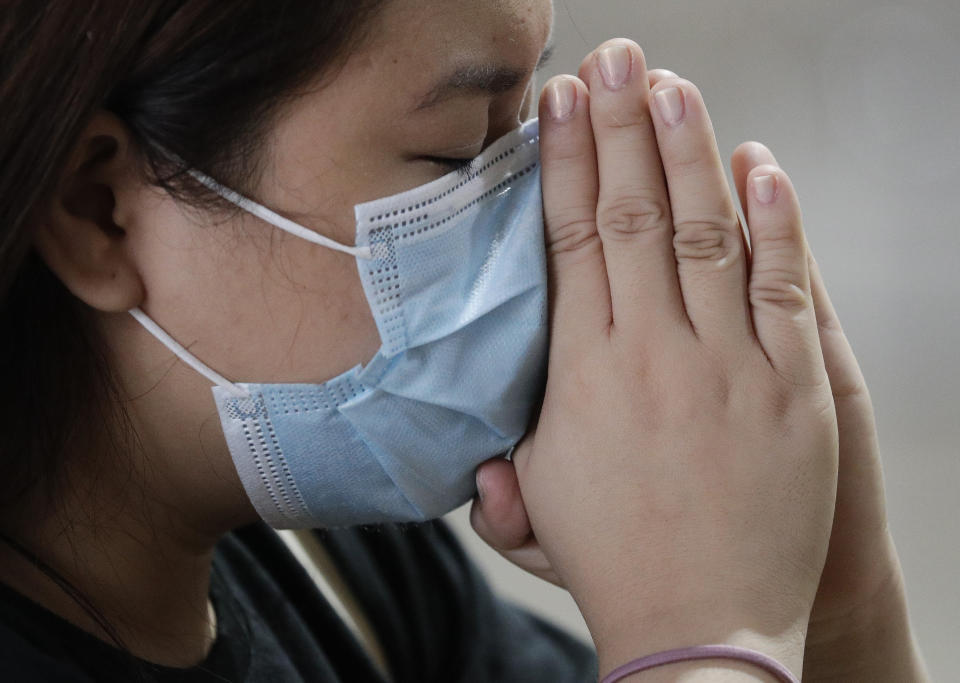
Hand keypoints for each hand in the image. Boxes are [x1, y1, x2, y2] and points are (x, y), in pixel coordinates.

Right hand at [477, 37, 838, 679]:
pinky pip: (783, 287)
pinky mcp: (792, 392)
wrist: (702, 629)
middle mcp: (653, 354)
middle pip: (633, 215)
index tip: (563, 103)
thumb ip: (504, 451)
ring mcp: (728, 369)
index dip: (565, 161)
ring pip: (707, 232)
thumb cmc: (615, 563)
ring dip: (690, 153)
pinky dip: (777, 222)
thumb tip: (476, 448)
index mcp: (585, 372)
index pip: (571, 238)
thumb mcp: (537, 504)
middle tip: (618, 58)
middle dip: (623, 126)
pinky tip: (761, 166)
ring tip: (675, 88)